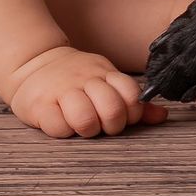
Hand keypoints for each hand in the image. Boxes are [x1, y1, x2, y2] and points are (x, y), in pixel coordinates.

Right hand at [6, 46, 164, 137]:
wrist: (33, 64)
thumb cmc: (76, 80)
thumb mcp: (105, 81)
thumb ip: (131, 101)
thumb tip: (162, 116)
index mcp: (105, 74)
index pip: (131, 94)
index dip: (132, 112)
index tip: (124, 117)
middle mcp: (85, 80)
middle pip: (112, 109)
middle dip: (112, 125)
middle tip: (103, 125)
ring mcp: (62, 91)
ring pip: (85, 119)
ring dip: (87, 130)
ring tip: (82, 126)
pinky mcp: (39, 105)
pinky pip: (57, 127)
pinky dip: (63, 131)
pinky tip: (62, 124)